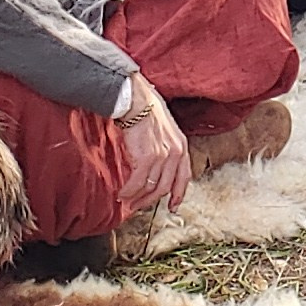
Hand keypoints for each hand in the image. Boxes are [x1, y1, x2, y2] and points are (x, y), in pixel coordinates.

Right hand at [117, 75, 191, 218]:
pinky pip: (137, 182)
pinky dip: (128, 191)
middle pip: (165, 187)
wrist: (136, 99)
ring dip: (136, 198)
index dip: (178, 194)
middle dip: (150, 200)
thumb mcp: (164, 128)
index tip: (172, 206)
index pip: (184, 177)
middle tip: (138, 206)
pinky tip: (121, 193)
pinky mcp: (148, 157)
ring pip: (150, 188)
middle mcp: (176, 152)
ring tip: (126, 201)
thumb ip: (165, 146)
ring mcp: (163, 156)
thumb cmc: (146, 109)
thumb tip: (155, 164)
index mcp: (182, 146)